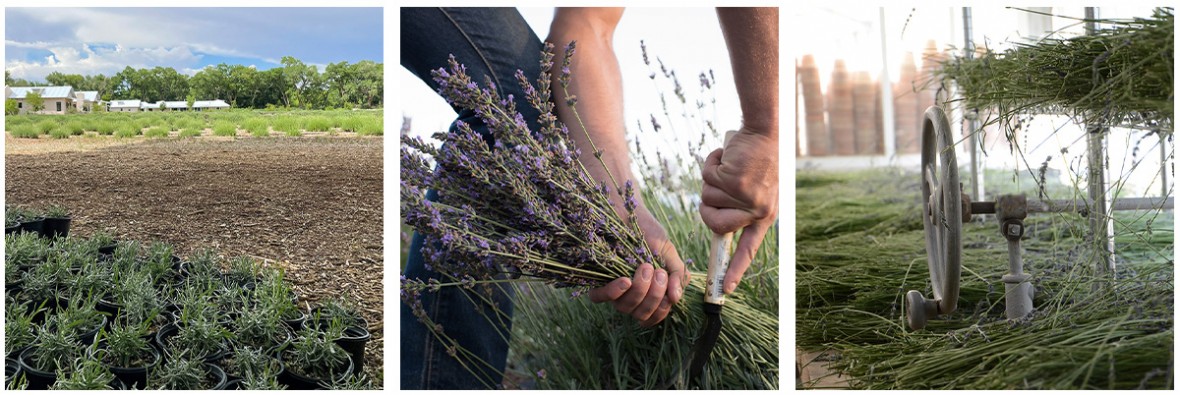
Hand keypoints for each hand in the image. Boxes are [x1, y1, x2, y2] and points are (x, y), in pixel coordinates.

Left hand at [587, 210, 686, 326]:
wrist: (628, 211)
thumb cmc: (648, 232)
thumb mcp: (667, 252)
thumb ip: (676, 274)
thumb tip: (676, 298)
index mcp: (647, 293)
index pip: (653, 317)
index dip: (661, 310)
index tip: (669, 290)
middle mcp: (629, 295)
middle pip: (640, 314)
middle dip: (654, 297)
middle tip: (659, 273)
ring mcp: (612, 289)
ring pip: (624, 307)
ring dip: (640, 291)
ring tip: (646, 267)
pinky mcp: (596, 279)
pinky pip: (601, 297)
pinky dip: (614, 292)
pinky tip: (625, 280)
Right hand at [700, 127, 777, 293]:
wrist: (765, 132)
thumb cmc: (756, 160)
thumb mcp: (755, 191)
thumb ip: (739, 209)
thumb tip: (719, 228)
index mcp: (764, 217)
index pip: (748, 250)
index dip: (734, 270)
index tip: (725, 289)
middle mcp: (758, 210)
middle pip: (714, 224)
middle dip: (707, 206)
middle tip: (717, 188)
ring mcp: (748, 196)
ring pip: (707, 197)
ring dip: (711, 178)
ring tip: (730, 166)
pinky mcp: (737, 180)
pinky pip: (707, 177)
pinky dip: (711, 163)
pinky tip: (727, 155)